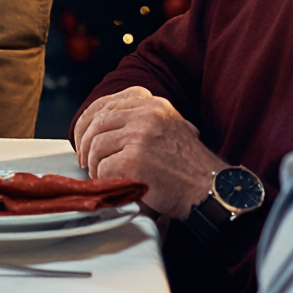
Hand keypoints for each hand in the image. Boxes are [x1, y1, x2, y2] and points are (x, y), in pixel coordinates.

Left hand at [72, 86, 225, 219]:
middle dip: (85, 142)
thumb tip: (103, 124)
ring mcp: (140, 135)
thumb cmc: (189, 166)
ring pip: (96, 145)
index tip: (85, 136)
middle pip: (97, 122)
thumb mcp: (170, 127)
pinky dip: (103, 178)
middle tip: (85, 159)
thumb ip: (142, 119)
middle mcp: (146, 114)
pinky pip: (103, 167)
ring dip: (94, 163)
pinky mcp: (134, 159)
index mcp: (153, 104)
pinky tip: (114, 183)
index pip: (107, 102)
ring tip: (102, 174)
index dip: (89, 120)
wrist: (208, 189)